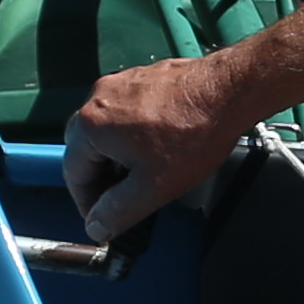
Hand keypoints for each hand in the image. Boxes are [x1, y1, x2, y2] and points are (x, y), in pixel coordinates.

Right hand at [60, 48, 264, 236]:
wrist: (229, 91)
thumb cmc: (193, 135)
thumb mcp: (152, 188)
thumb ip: (118, 212)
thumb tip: (96, 227)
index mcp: (91, 124)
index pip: (73, 173)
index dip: (86, 203)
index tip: (101, 219)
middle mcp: (98, 97)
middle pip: (84, 147)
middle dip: (98, 177)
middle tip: (117, 200)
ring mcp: (121, 82)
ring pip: (105, 127)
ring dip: (114, 155)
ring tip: (140, 175)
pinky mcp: (143, 76)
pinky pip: (125, 111)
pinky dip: (131, 133)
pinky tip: (155, 146)